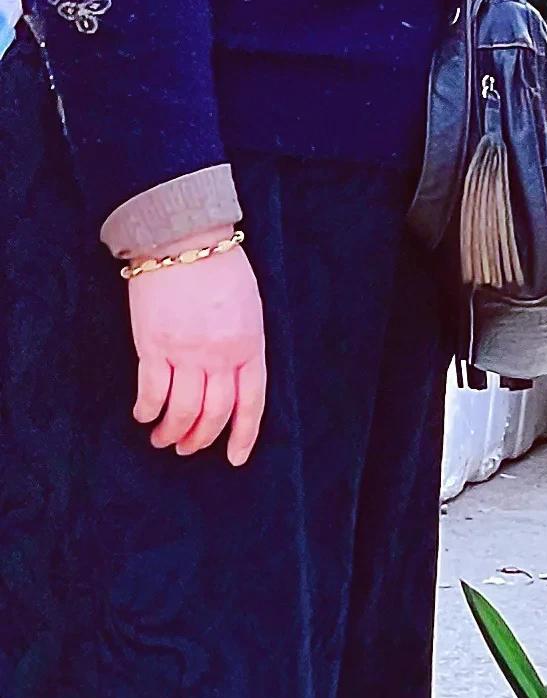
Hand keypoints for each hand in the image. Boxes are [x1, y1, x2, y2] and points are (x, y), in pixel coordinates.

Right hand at [127, 244, 266, 462]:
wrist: (183, 239)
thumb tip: (233, 378)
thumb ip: (244, 343)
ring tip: (163, 439)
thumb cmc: (220, 267)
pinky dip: (147, 411)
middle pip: (214, 413)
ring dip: (171, 432)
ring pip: (182, 411)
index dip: (243, 434)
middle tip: (189, 448)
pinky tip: (144, 415)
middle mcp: (220, 354)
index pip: (252, 401)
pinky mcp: (153, 347)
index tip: (234, 458)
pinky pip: (151, 393)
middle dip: (201, 438)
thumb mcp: (249, 305)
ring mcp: (186, 352)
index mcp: (250, 342)